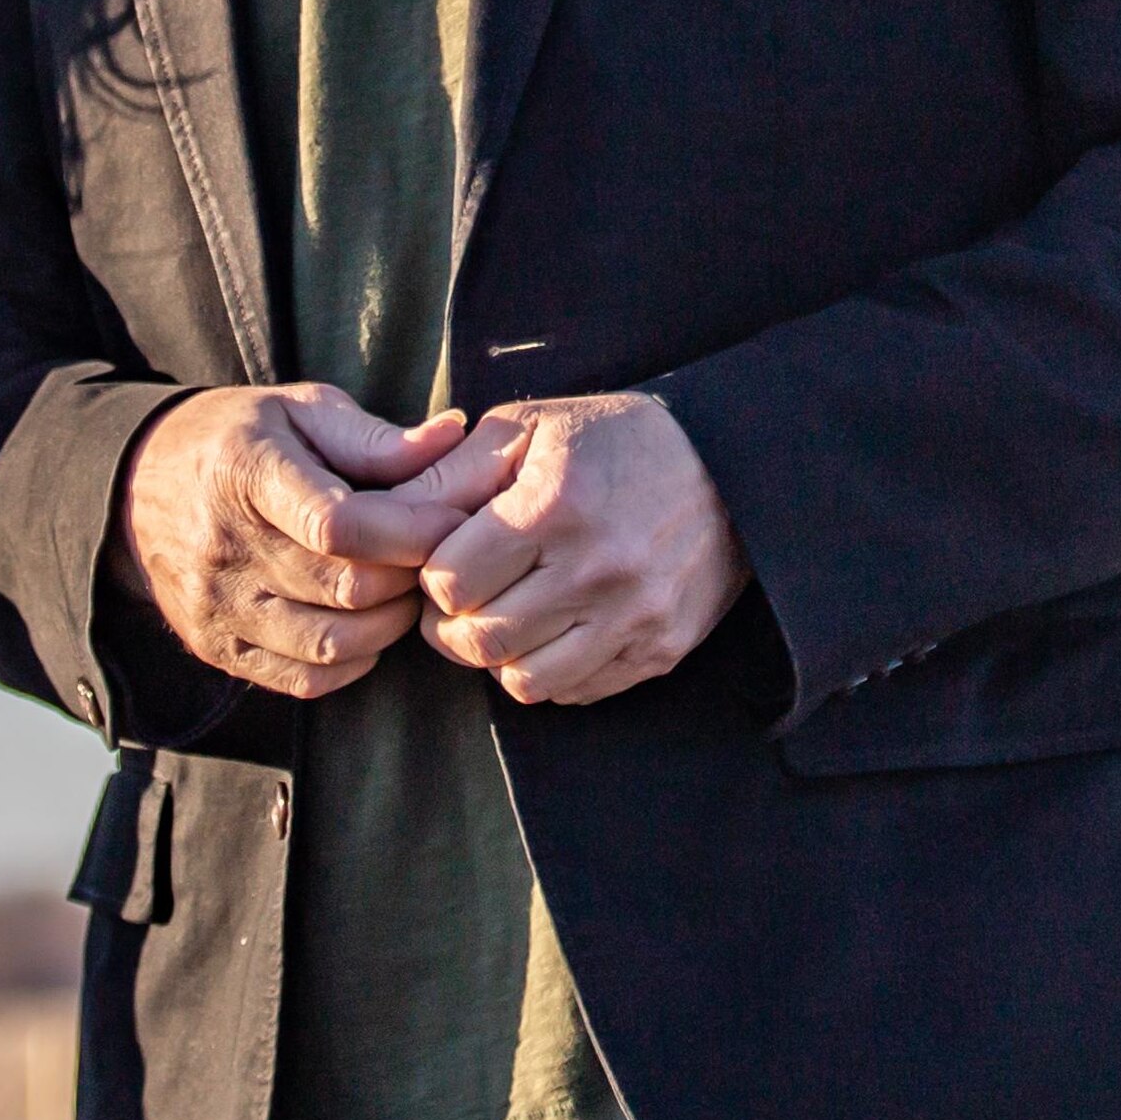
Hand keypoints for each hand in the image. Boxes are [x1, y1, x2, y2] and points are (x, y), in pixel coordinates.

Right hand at [107, 384, 479, 697]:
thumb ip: (375, 436)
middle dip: (409, 577)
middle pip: (345, 587)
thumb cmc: (237, 439)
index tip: (452, 523)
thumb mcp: (299, 410)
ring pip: (330, 642)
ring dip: (388, 624)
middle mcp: (224, 546)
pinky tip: (364, 627)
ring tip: (402, 590)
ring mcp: (216, 605)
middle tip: (435, 557)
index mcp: (246, 472)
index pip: (339, 523)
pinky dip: (351, 662)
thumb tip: (452, 440)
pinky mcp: (215, 647)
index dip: (410, 531)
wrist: (137, 486)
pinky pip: (303, 679)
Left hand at [413, 394, 749, 705]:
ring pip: (523, 681)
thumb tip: (385, 513)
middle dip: (453, 624)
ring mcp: (634, 619)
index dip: (433, 573)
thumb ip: (453, 472)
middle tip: (460, 598)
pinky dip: (550, 672)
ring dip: (500, 655)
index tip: (446, 557)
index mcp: (557, 507)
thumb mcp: (532, 427)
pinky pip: (575, 692)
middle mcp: (598, 571)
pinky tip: (554, 629)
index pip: (450, 582)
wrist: (735, 468)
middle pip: (480, 640)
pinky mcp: (659, 651)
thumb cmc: (617, 440)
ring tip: (505, 616)